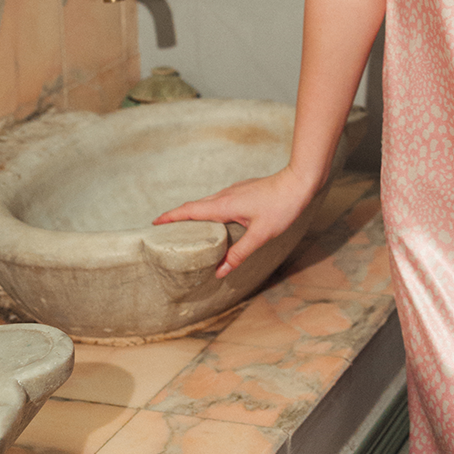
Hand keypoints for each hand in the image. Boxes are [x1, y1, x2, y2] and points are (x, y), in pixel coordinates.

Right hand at [153, 168, 319, 277]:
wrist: (299, 182)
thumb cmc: (282, 207)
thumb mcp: (260, 235)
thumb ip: (239, 253)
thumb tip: (219, 271)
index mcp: (224, 205)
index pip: (190, 211)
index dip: (171, 217)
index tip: (154, 222)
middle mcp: (225, 195)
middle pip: (195, 206)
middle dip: (177, 218)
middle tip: (164, 231)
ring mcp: (234, 191)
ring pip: (207, 203)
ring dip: (194, 215)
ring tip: (186, 230)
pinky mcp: (243, 191)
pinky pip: (219, 201)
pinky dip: (209, 211)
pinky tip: (215, 222)